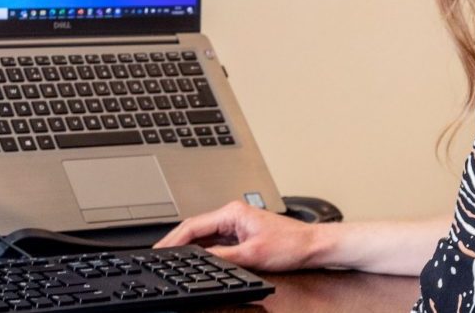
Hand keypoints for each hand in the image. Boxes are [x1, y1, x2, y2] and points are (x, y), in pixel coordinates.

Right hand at [154, 200, 322, 272]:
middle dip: (178, 242)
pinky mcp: (241, 235)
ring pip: (205, 236)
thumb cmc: (291, 244)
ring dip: (190, 247)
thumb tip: (202, 261)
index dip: (175, 238)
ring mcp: (236, 225)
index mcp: (232, 212)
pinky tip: (196, 259)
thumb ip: (224, 257)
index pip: (194, 225)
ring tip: (174, 258)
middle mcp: (232, 215)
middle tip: (161, 255)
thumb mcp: (253, 254)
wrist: (313, 245)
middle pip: (196, 229)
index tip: (162, 248)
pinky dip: (203, 250)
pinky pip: (216, 242)